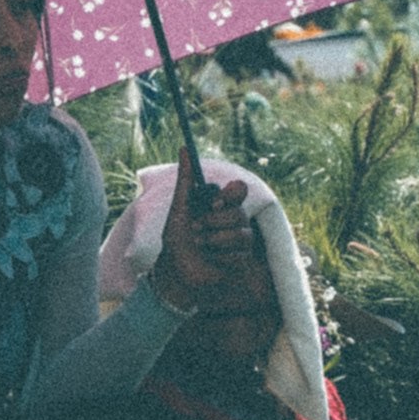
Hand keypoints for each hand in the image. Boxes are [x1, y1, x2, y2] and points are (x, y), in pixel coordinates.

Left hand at [148, 180, 259, 311]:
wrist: (176, 271)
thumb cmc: (177, 239)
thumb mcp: (179, 208)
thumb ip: (186, 180)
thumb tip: (184, 147)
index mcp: (221, 205)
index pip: (239, 190)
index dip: (230, 195)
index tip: (213, 203)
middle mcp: (233, 220)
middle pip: (239, 213)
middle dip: (213, 223)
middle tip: (196, 229)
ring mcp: (240, 240)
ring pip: (242, 234)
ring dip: (215, 240)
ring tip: (200, 245)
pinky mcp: (242, 260)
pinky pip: (241, 254)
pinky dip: (220, 257)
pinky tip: (211, 260)